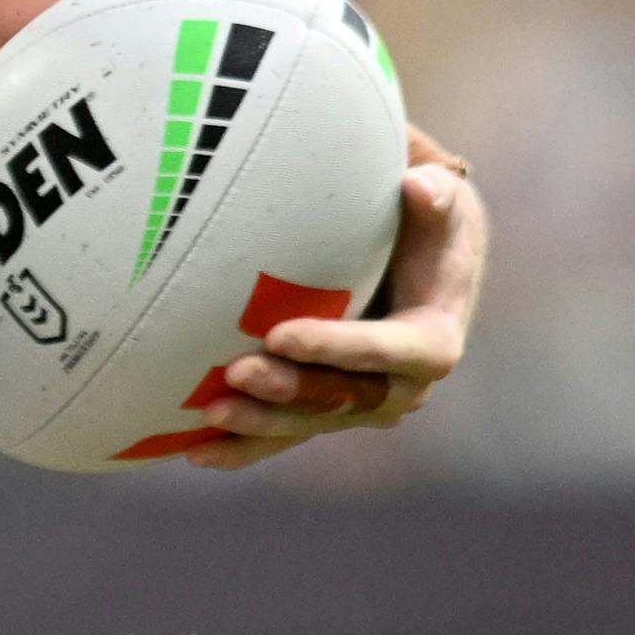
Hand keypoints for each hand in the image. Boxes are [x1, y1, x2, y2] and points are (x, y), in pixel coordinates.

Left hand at [184, 125, 487, 469]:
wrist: (425, 262)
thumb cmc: (427, 220)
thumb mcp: (440, 202)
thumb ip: (435, 194)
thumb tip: (417, 187)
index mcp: (433, 340)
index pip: (388, 351)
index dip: (337, 348)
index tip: (281, 334)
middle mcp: (401, 386)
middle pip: (343, 398)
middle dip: (289, 390)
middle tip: (236, 372)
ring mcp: (361, 404)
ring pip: (310, 423)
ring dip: (261, 424)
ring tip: (209, 411)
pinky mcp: (327, 411)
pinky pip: (285, 435)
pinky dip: (243, 446)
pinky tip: (193, 448)